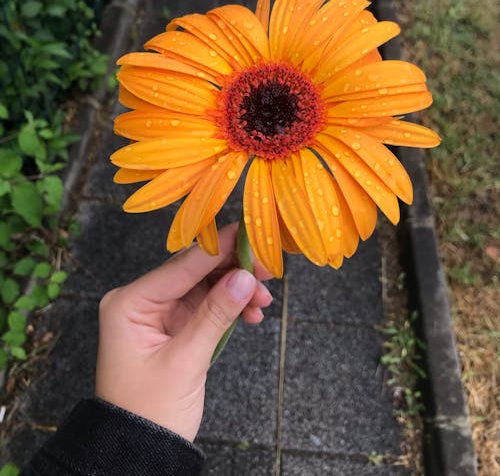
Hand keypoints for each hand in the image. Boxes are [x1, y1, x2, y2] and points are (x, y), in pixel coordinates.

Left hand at [95, 222, 272, 441]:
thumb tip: (245, 277)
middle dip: (232, 271)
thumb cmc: (150, 411)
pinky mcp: (175, 327)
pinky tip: (251, 315)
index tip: (246, 231)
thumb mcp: (185, 361)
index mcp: (129, 302)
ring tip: (263, 302)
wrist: (139, 451)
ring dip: (235, 291)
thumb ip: (215, 315)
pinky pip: (206, 306)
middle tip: (267, 270)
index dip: (217, 248)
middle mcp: (141, 301)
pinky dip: (229, 308)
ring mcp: (159, 313)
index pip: (181, 266)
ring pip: (205, 287)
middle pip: (195, 272)